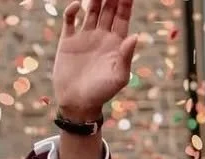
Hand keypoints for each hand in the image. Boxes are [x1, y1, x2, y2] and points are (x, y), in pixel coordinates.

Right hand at [53, 0, 138, 118]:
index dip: (125, 3)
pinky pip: (70, 20)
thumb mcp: (119, 76)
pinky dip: (72, 10)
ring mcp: (85, 37)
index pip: (122, 18)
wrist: (78, 103)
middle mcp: (102, 37)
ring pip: (90, 10)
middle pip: (108, 10)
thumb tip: (135, 36)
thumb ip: (126, 56)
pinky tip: (78, 5)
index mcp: (116, 44)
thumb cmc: (103, 93)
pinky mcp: (68, 41)